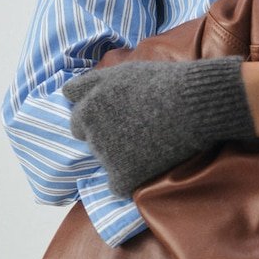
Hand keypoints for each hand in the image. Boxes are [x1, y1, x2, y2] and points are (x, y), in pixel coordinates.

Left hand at [62, 58, 254, 197]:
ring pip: (105, 161)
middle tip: (135, 130)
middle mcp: (91, 130)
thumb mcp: (121, 73)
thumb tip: (67, 93)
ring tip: (149, 142)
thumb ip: (90, 83)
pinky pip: (117, 186)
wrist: (191, 105)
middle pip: (90, 141)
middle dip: (105, 137)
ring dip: (120, 156)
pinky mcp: (122, 176)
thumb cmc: (162, 83)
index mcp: (88, 106)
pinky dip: (130, 180)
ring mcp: (105, 155)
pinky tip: (148, 165)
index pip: (77, 120)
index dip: (95, 119)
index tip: (116, 116)